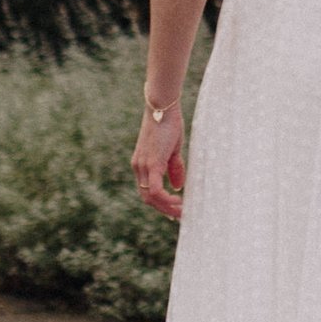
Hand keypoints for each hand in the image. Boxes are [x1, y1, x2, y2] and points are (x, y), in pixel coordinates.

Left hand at [132, 97, 186, 220]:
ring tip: (181, 210)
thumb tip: (177, 186)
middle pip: (147, 198)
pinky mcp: (151, 163)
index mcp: (142, 164)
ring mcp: (143, 166)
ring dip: (166, 207)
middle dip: (164, 209)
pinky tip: (178, 200)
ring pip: (150, 197)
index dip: (160, 203)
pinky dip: (165, 199)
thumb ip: (173, 168)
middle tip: (179, 215)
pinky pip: (155, 189)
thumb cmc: (168, 124)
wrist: (162, 107)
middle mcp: (139, 167)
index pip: (147, 191)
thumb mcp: (172, 150)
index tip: (174, 209)